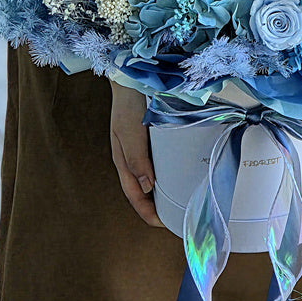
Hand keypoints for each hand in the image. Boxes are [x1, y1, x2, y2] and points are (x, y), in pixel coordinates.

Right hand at [109, 81, 163, 226]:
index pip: (134, 195)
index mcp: (123, 160)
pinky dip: (166, 172)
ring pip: (150, 177)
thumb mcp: (129, 130)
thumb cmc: (128, 102)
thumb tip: (146, 187)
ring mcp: (139, 147)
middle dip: (155, 207)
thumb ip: (136, 158)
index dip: (147, 213)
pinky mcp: (149, 137)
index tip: (164, 225)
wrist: (132, 75)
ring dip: (161, 191)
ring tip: (178, 201)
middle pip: (142, 190)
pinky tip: (177, 172)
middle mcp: (131, 157)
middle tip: (175, 218)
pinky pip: (157, 161)